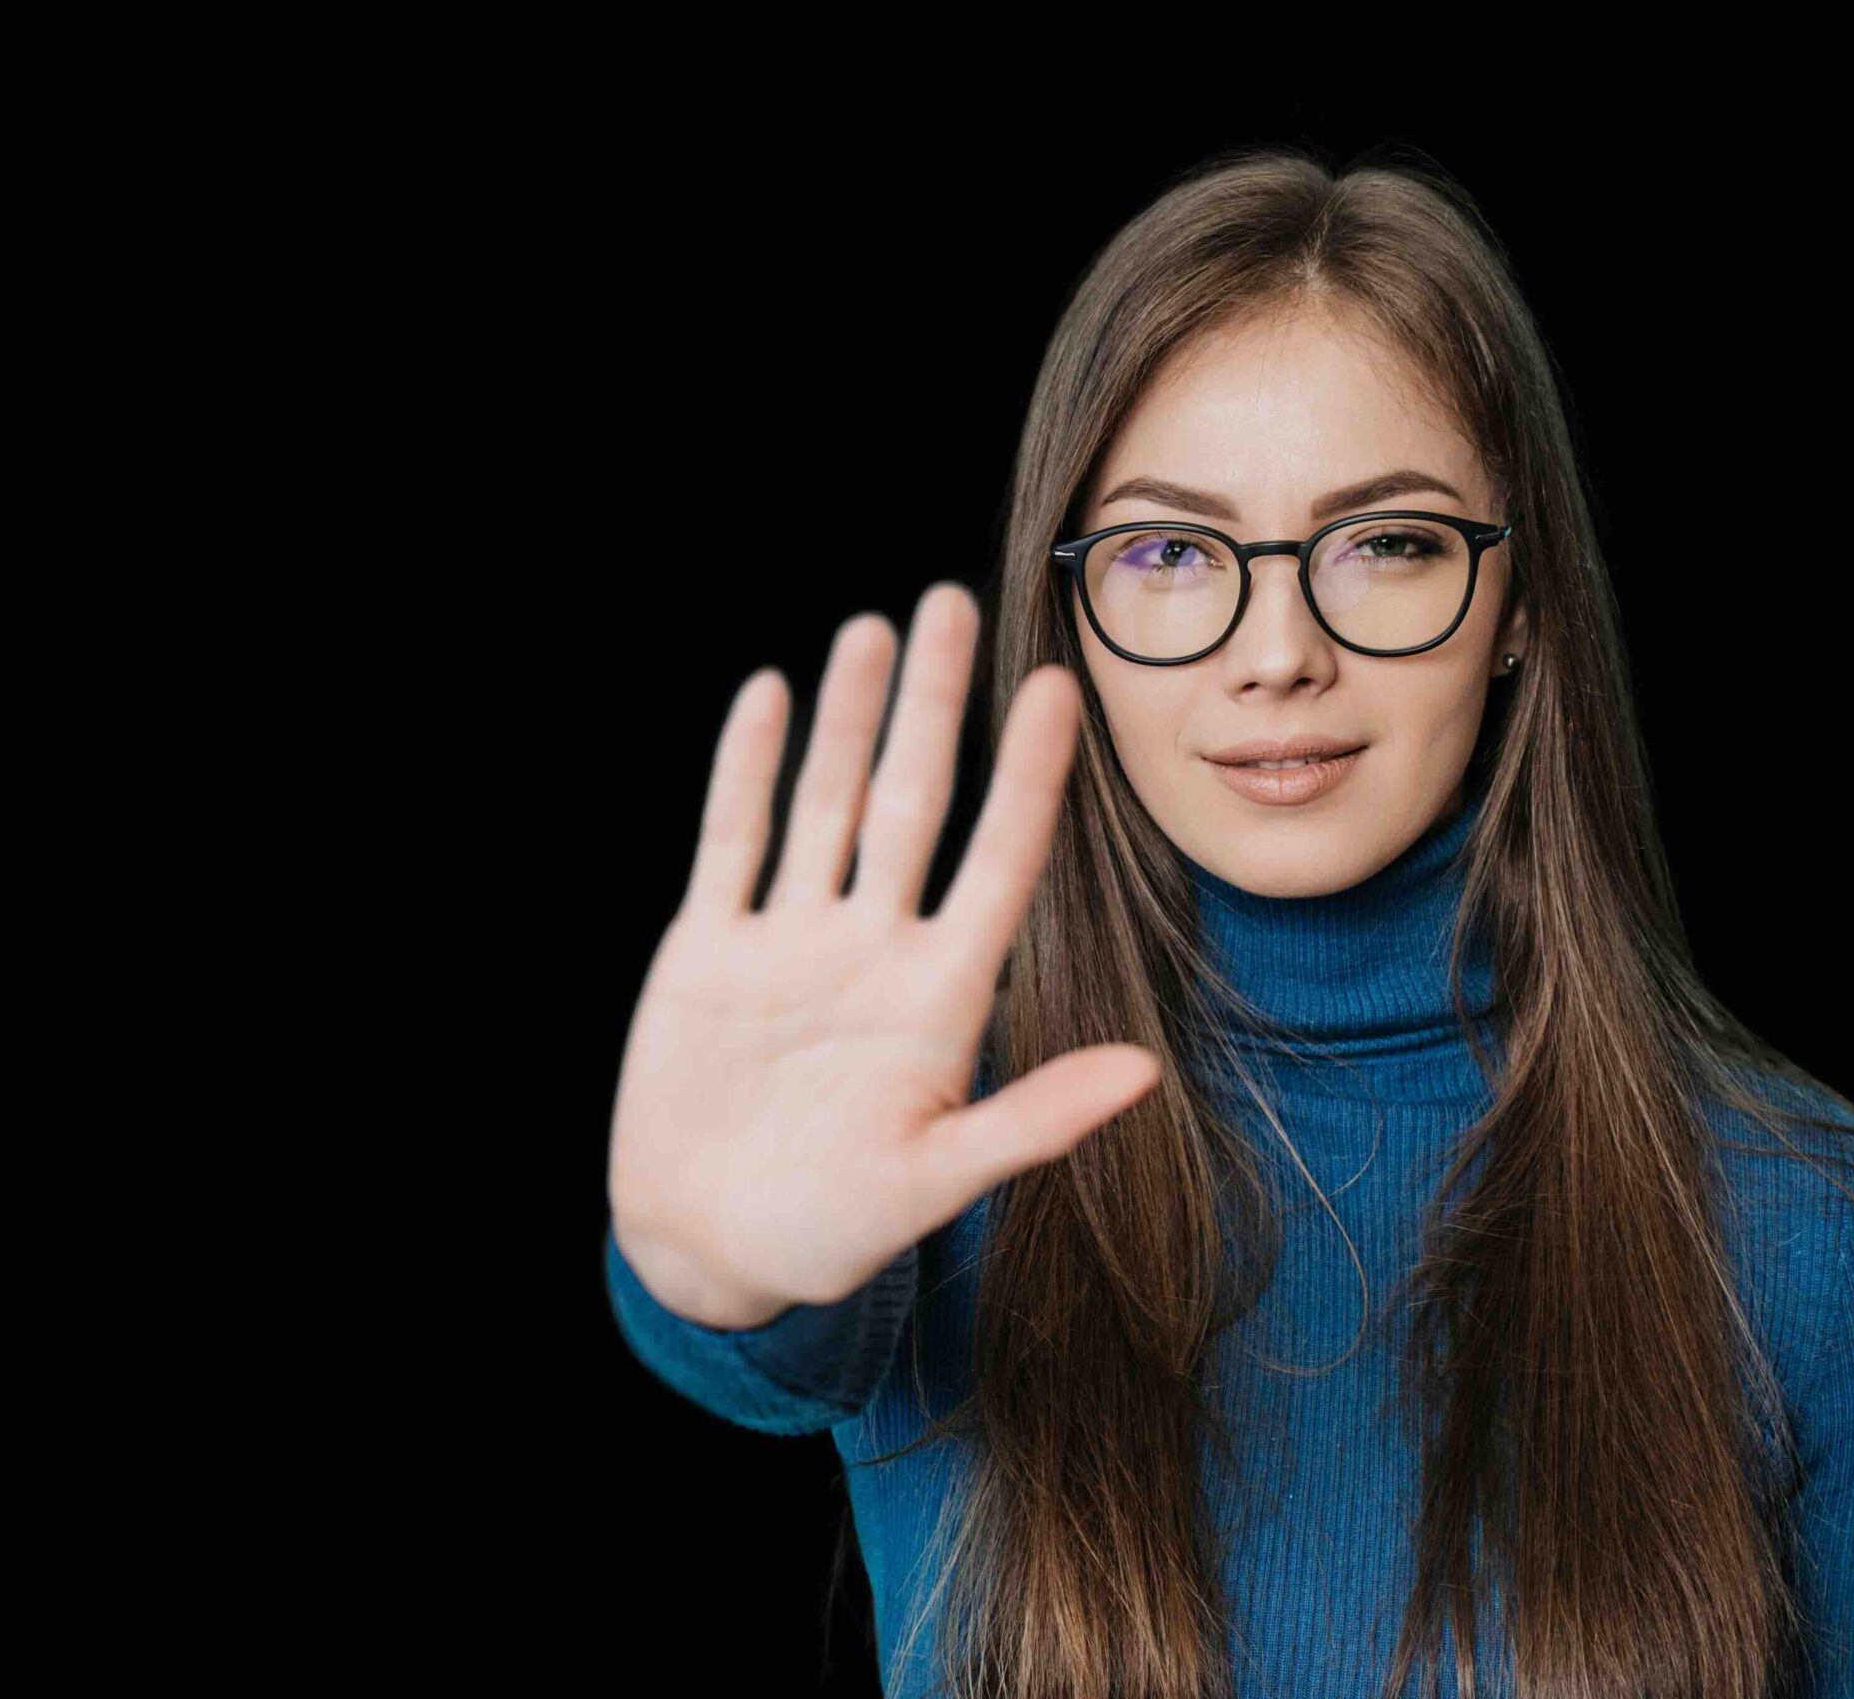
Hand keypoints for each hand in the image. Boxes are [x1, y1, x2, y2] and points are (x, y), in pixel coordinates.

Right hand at [606, 582, 1162, 1328]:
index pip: (998, 861)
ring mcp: (790, 942)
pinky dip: (749, 770)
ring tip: (873, 627)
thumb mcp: (934, 1185)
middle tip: (955, 602)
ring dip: (846, 716)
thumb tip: (1145, 1074)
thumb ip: (1030, 1122)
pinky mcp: (711, 951)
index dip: (1030, 778)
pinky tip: (772, 695)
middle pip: (911, 801)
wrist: (707, 1252)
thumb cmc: (830, 1232)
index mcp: (937, 998)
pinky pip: (733, 841)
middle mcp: (871, 949)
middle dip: (931, 705)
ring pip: (825, 803)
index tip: (1062, 689)